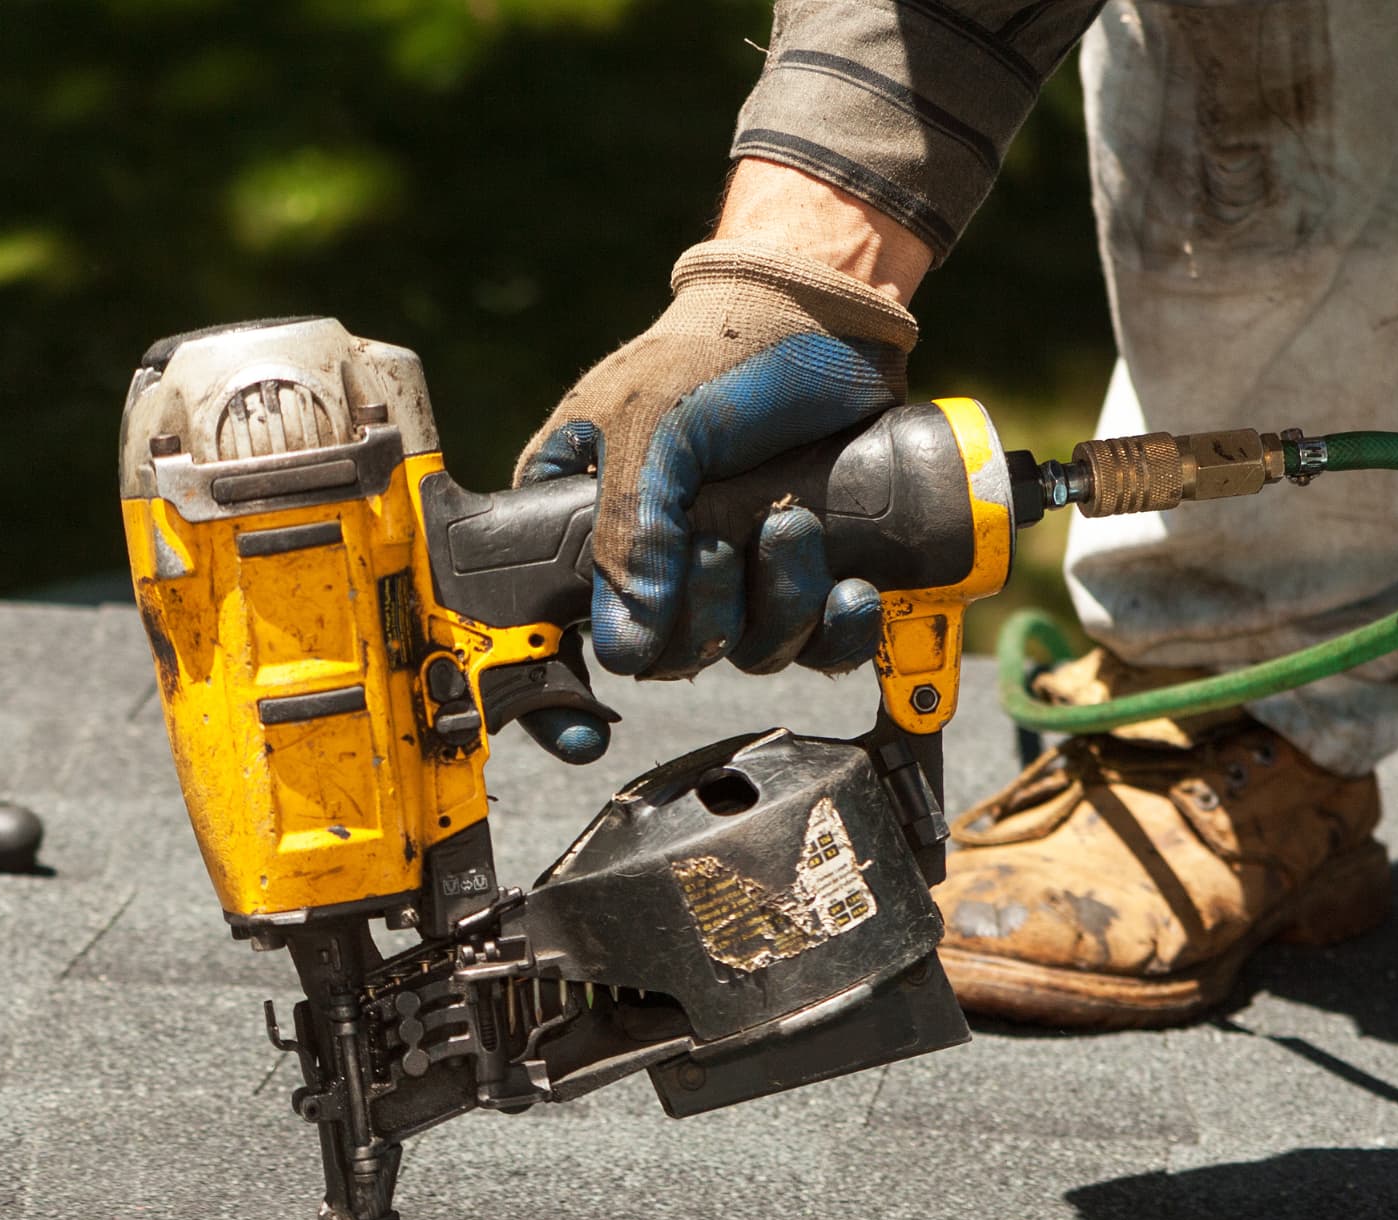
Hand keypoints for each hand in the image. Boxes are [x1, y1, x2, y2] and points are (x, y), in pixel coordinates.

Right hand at [517, 217, 921, 680]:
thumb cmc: (722, 349)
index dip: (555, 693)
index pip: (546, 629)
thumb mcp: (654, 425)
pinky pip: (813, 647)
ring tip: (797, 530)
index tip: (581, 727)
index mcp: (582, 521)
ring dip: (779, 607)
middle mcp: (652, 559)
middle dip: (708, 617)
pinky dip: (836, 631)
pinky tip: (851, 591)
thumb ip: (630, 530)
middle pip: (665, 657)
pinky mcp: (801, 576)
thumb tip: (625, 646)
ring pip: (744, 652)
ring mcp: (730, 572)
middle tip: (724, 546)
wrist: (829, 314)